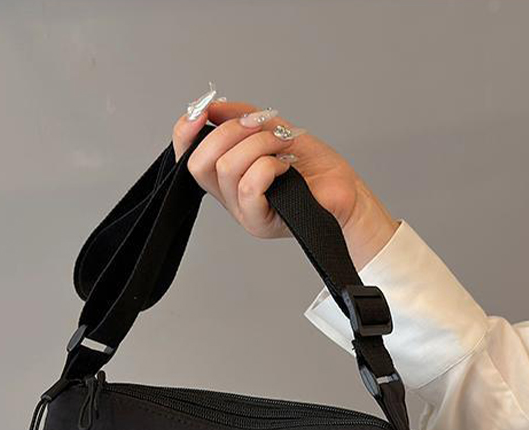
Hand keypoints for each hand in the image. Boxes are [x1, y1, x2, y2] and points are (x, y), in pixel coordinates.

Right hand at [173, 95, 398, 267]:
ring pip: (228, 169)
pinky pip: (249, 186)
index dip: (185, 132)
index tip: (202, 111)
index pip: (187, 156)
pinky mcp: (259, 222)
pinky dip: (269, 166)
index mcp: (225, 175)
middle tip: (260, 125)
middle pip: (200, 163)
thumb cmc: (313, 167)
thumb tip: (213, 107)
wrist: (344, 191)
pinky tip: (287, 166)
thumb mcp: (273, 130)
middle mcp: (228, 196)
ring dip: (259, 145)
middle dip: (229, 133)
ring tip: (282, 144)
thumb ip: (241, 118)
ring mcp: (242, 212)